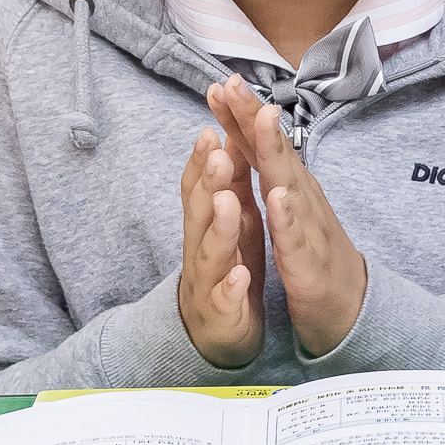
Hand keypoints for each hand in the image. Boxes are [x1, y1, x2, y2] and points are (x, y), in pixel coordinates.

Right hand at [177, 115, 264, 368]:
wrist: (217, 334)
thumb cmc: (227, 266)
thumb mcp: (230, 219)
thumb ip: (225, 183)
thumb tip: (228, 135)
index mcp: (209, 221)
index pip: (204, 179)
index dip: (207, 146)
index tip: (214, 109)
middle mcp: (202, 246)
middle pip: (202, 208)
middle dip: (209, 176)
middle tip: (216, 143)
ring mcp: (210, 280)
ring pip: (212, 250)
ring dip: (220, 225)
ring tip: (230, 200)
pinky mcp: (223, 313)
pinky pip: (227, 299)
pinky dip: (232, 287)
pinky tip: (241, 276)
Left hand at [210, 78, 369, 357]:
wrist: (350, 308)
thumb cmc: (315, 254)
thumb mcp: (290, 208)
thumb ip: (274, 172)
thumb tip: (259, 132)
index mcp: (290, 188)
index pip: (263, 146)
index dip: (243, 114)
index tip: (221, 83)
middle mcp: (302, 198)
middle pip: (276, 152)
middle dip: (255, 117)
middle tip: (234, 83)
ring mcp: (309, 228)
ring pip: (289, 184)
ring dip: (275, 152)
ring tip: (262, 120)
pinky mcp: (311, 264)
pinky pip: (297, 238)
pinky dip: (289, 217)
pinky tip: (279, 198)